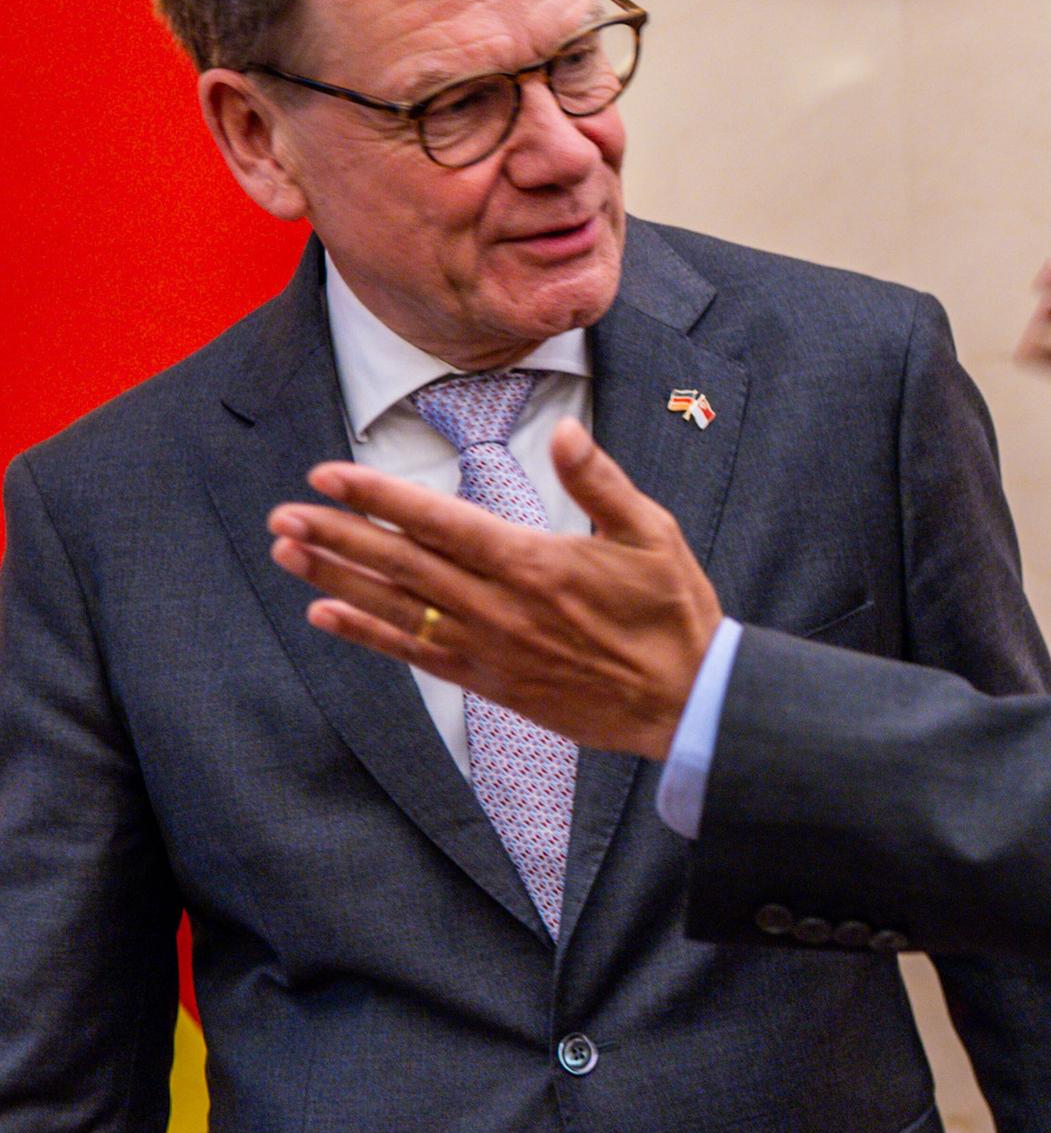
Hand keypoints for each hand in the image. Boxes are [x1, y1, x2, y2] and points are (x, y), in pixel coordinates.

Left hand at [266, 418, 720, 757]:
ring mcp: (490, 648)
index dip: (379, 497)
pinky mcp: (490, 682)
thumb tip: (563, 432)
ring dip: (337, 577)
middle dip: (338, 534)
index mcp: (536, 563)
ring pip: (398, 608)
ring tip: (288, 552)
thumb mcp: (653, 532)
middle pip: (402, 564)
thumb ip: (600, 481)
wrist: (685, 700)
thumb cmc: (671, 611)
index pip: (440, 522)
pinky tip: (328, 614)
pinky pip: (415, 655)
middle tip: (283, 512)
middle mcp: (501, 607)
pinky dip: (367, 633)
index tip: (330, 475)